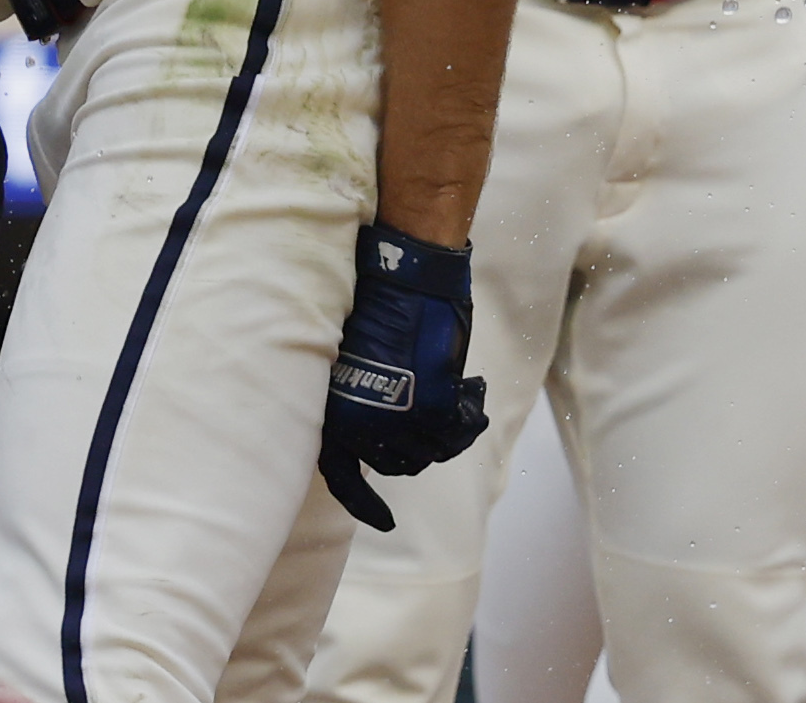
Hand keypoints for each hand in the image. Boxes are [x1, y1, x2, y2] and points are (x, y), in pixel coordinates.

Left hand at [319, 223, 486, 532]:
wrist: (404, 281)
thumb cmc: (379, 310)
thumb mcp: (357, 365)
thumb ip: (367, 402)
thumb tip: (388, 431)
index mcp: (335, 414)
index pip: (342, 475)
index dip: (364, 502)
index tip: (384, 522)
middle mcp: (361, 426)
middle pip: (397, 462)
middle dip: (416, 442)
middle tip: (434, 410)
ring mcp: (397, 422)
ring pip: (430, 451)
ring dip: (444, 427)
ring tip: (454, 391)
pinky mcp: (432, 410)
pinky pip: (457, 431)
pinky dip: (468, 412)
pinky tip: (470, 386)